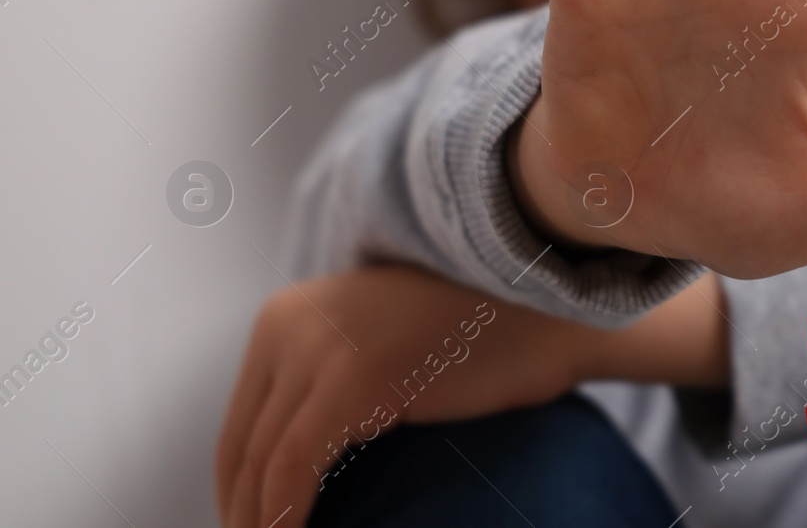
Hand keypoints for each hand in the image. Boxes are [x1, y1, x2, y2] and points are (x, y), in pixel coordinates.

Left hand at [214, 266, 727, 527]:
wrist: (550, 317)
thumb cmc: (479, 345)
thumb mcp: (379, 349)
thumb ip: (329, 382)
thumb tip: (289, 466)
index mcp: (287, 315)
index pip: (242, 425)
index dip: (241, 493)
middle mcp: (290, 322)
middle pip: (242, 446)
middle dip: (247, 513)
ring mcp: (319, 345)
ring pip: (262, 464)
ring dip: (263, 524)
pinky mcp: (350, 379)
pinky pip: (293, 468)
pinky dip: (287, 519)